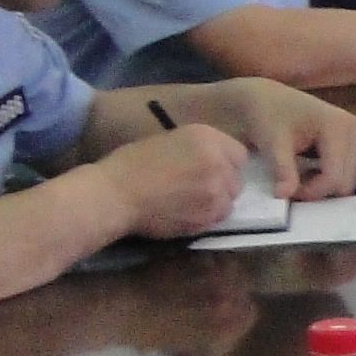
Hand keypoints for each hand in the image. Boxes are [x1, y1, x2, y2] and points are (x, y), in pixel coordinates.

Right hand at [97, 122, 250, 238]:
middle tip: (198, 188)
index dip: (226, 163)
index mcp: (206, 138)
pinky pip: (219, 218)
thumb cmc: (132, 164)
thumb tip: (214, 160)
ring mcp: (216, 191)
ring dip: (217, 202)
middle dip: (223, 183)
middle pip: (237, 178)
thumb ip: (198, 149)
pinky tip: (186, 213)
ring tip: (191, 202)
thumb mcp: (170, 141)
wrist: (116, 194)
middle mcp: (218, 162)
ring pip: (230, 200)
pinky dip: (208, 217)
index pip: (239, 154)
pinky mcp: (208, 216)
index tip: (212, 169)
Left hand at [208, 80, 355, 198]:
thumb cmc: (268, 116)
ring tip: (300, 175)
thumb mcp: (272, 143)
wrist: (267, 98)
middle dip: (319, 189)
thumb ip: (283, 171)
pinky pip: (349, 173)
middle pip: (346, 182)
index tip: (287, 190)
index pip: (335, 176)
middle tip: (292, 183)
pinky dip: (329, 178)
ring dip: (324, 185)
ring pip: (349, 180)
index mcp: (338, 126)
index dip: (311, 191)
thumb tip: (285, 196)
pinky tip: (311, 169)